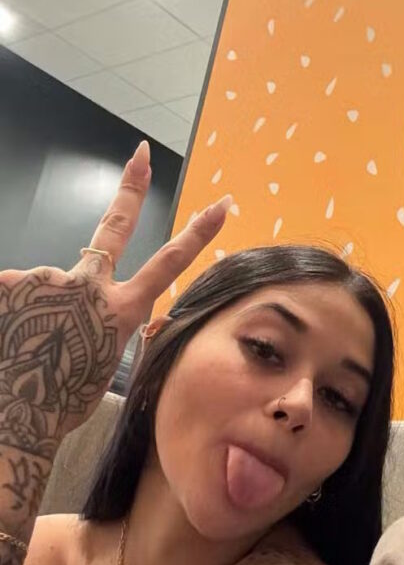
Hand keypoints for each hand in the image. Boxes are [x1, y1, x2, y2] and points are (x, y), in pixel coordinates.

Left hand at [0, 141, 230, 461]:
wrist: (25, 410)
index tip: (221, 205)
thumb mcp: (108, 361)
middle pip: (114, 227)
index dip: (197, 233)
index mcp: (124, 309)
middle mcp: (93, 285)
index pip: (170, 263)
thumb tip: (98, 310)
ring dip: (43, 302)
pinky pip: (17, 289)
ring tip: (33, 338)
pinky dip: (16, 306)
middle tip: (141, 154)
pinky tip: (15, 331)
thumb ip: (107, 325)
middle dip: (130, 189)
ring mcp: (54, 281)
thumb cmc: (71, 397)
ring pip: (53, 279)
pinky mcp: (18, 283)